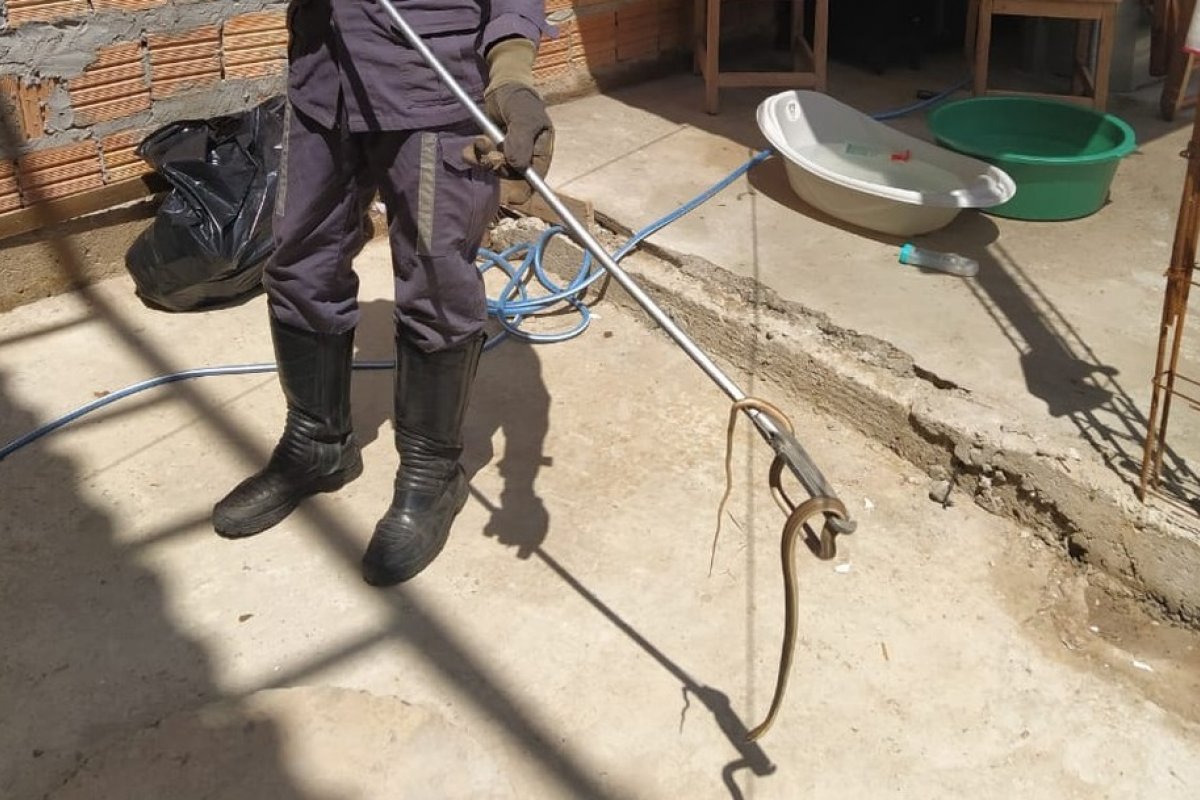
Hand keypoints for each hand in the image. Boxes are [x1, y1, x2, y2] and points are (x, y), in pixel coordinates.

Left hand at [464, 38, 554, 202]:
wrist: (503, 85)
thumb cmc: (521, 100)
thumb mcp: (525, 118)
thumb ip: (521, 141)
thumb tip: (518, 166)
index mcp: (540, 151)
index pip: (535, 177)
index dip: (526, 190)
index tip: (515, 199)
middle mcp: (524, 156)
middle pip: (510, 174)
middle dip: (497, 164)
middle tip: (490, 150)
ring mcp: (507, 153)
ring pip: (494, 168)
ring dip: (484, 158)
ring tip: (481, 140)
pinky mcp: (491, 149)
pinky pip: (480, 161)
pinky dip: (473, 155)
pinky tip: (472, 145)